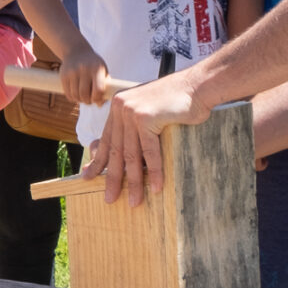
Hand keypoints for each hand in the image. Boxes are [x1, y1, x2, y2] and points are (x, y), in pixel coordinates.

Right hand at [58, 49, 109, 104]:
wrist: (77, 51)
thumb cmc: (94, 65)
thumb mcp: (103, 71)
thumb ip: (105, 88)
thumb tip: (99, 104)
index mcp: (97, 68)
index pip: (98, 90)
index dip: (98, 98)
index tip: (97, 99)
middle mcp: (84, 69)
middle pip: (84, 94)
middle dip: (88, 101)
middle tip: (89, 100)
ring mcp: (72, 72)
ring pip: (75, 95)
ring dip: (80, 101)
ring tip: (83, 98)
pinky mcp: (63, 75)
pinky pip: (68, 94)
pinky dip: (73, 98)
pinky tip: (76, 95)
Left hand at [83, 71, 210, 205]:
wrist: (198, 86)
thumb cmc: (179, 101)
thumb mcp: (150, 112)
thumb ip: (137, 127)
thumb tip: (129, 156)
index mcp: (119, 105)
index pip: (107, 139)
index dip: (99, 160)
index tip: (89, 176)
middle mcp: (121, 107)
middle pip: (116, 150)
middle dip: (112, 178)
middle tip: (109, 198)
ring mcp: (131, 112)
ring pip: (131, 155)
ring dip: (134, 182)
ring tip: (134, 201)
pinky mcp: (145, 118)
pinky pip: (149, 152)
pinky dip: (154, 172)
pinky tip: (156, 188)